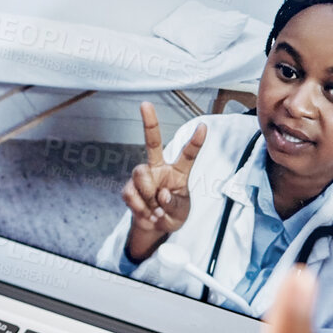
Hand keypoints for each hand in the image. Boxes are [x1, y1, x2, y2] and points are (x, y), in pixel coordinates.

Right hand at [121, 102, 206, 263]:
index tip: (203, 127)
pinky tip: (147, 213)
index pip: (188, 155)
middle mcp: (159, 168)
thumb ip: (174, 205)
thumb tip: (161, 194)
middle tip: (145, 104)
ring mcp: (142, 176)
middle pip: (152, 143)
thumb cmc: (171, 214)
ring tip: (156, 210)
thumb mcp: (180, 213)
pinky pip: (132, 194)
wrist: (152, 227)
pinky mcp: (129, 188)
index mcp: (178, 172)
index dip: (196, 141)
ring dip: (149, 198)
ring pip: (141, 175)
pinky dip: (141, 209)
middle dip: (148, 122)